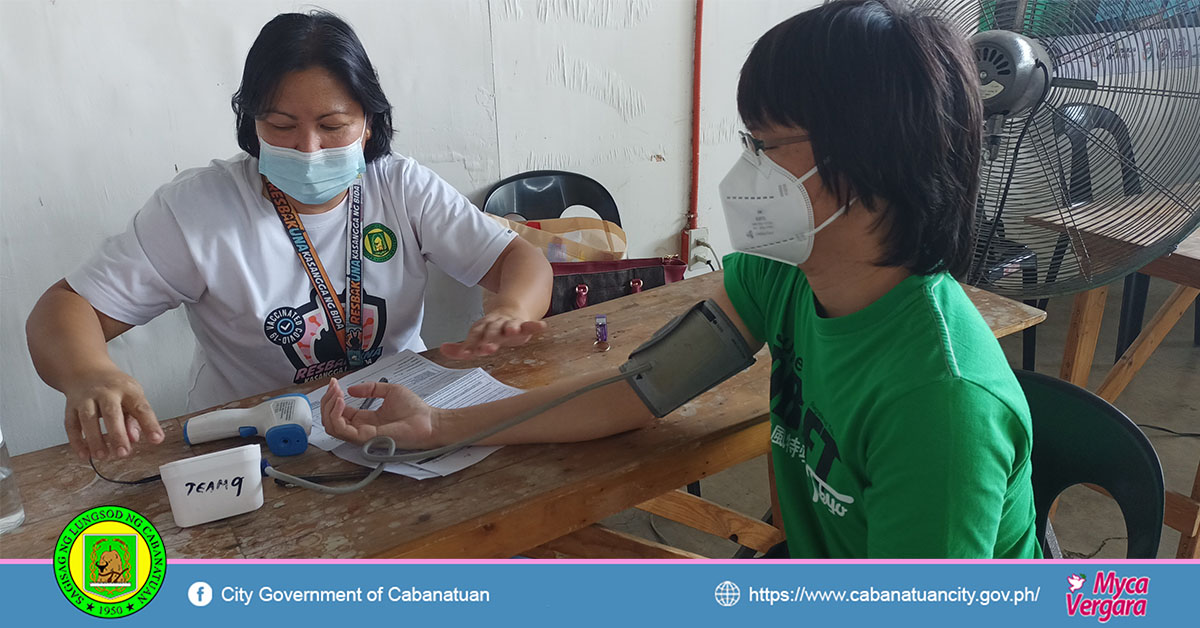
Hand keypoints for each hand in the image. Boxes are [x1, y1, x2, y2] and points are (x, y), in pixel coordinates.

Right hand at [62, 368, 163, 460]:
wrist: (87, 370)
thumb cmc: (115, 387)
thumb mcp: (132, 396)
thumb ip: (135, 417)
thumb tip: (134, 438)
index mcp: (127, 389)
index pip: (141, 407)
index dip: (150, 424)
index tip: (157, 440)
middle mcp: (106, 392)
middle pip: (111, 412)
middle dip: (117, 434)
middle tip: (123, 453)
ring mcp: (86, 398)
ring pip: (88, 418)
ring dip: (95, 439)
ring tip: (103, 456)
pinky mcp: (71, 406)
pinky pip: (71, 424)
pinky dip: (77, 441)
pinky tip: (84, 454)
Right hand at [321, 377, 439, 447]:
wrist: (429, 421)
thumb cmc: (415, 410)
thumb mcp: (389, 391)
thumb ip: (371, 389)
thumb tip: (352, 389)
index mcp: (365, 419)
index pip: (339, 413)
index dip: (332, 398)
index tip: (334, 383)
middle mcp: (361, 428)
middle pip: (330, 420)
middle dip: (327, 401)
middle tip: (333, 387)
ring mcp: (362, 434)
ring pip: (331, 426)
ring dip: (329, 407)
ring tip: (336, 393)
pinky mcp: (366, 437)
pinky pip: (341, 429)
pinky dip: (336, 414)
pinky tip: (341, 400)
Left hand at [439, 309, 546, 358]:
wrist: (512, 310)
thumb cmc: (494, 329)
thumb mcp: (478, 337)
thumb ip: (461, 347)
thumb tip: (443, 350)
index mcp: (483, 328)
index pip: (475, 335)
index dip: (470, 343)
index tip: (466, 353)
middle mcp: (496, 325)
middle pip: (492, 331)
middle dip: (489, 339)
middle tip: (485, 348)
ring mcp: (511, 323)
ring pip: (510, 325)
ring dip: (511, 327)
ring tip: (512, 331)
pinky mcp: (525, 325)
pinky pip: (531, 325)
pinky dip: (536, 326)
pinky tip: (542, 326)